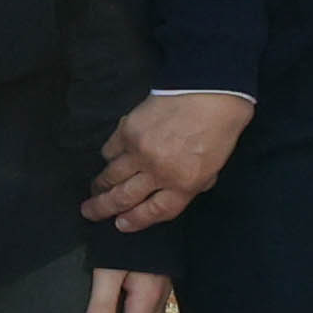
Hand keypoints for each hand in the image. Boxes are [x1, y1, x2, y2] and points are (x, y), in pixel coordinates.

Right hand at [84, 89, 252, 232]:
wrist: (211, 88)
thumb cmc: (222, 125)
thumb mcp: (216, 164)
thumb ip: (195, 181)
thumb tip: (176, 188)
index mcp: (185, 183)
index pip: (154, 211)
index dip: (135, 221)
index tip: (121, 225)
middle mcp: (159, 172)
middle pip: (124, 198)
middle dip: (103, 209)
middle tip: (90, 213)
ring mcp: (140, 151)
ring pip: (112, 176)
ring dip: (99, 186)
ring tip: (93, 191)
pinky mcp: (128, 130)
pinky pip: (110, 150)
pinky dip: (107, 156)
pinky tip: (107, 159)